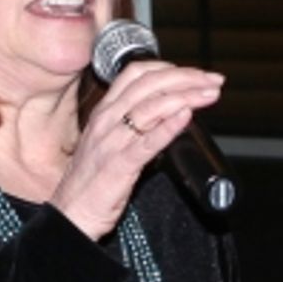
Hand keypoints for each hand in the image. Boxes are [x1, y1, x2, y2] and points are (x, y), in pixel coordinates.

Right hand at [50, 59, 224, 238]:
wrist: (70, 213)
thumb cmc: (90, 182)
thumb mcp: (108, 143)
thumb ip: (133, 125)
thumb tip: (169, 114)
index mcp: (104, 112)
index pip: (136, 74)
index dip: (170, 68)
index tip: (195, 74)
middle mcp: (106, 121)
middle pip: (149, 84)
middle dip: (186, 78)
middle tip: (212, 80)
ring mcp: (112, 142)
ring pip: (152, 107)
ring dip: (186, 97)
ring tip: (209, 95)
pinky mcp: (119, 166)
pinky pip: (147, 141)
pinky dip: (168, 126)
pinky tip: (186, 117)